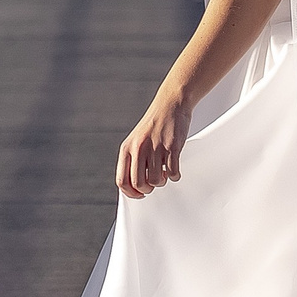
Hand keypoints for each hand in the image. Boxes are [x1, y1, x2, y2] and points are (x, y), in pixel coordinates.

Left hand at [115, 84, 193, 199]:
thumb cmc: (155, 123)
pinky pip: (172, 173)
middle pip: (139, 184)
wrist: (171, 103)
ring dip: (162, 181)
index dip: (131, 193)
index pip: (122, 181)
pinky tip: (174, 169)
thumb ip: (133, 159)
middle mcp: (139, 148)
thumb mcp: (137, 140)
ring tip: (164, 172)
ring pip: (156, 181)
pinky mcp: (172, 147)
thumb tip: (134, 184)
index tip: (139, 194)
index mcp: (127, 148)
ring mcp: (155, 148)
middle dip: (148, 189)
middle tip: (154, 182)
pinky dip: (174, 176)